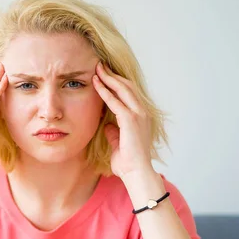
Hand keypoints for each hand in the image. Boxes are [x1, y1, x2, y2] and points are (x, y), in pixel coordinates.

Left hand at [93, 61, 153, 178]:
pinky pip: (116, 101)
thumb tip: (107, 125)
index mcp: (141, 117)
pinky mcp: (131, 120)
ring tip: (97, 69)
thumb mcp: (118, 144)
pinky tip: (96, 84)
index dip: (117, 83)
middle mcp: (142, 113)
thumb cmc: (128, 162)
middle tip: (99, 65)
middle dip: (112, 75)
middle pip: (127, 86)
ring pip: (123, 89)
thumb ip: (114, 133)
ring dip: (109, 78)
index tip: (104, 75)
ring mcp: (138, 115)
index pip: (129, 93)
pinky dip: (105, 91)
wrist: (136, 173)